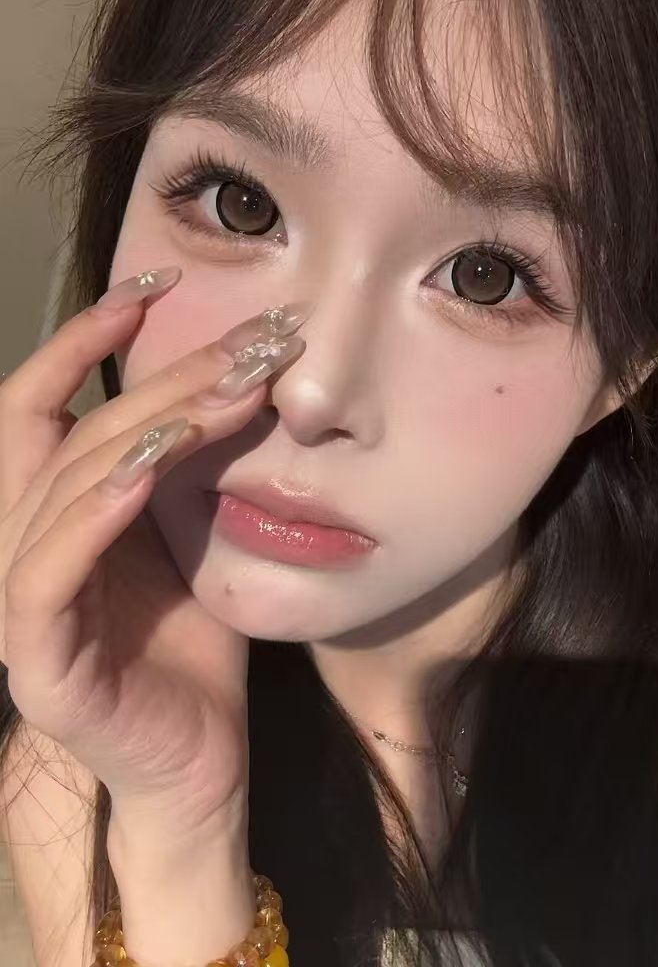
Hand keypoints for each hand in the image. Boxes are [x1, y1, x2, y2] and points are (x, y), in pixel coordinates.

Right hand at [0, 267, 305, 832]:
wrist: (200, 760)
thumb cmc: (194, 649)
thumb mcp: (188, 539)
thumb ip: (183, 471)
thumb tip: (230, 378)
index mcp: (54, 512)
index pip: (44, 404)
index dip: (86, 336)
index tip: (158, 284)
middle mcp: (22, 544)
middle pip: (72, 431)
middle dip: (161, 379)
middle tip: (247, 347)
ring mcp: (21, 604)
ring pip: (61, 486)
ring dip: (141, 432)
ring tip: (219, 398)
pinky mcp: (36, 661)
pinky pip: (48, 571)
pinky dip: (95, 513)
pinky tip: (150, 472)